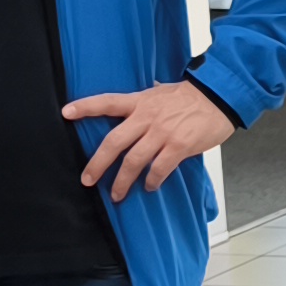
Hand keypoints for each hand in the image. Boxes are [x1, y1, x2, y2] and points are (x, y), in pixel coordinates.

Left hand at [65, 79, 237, 200]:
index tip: (66, 112)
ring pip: (134, 161)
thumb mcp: (163, 91)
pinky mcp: (179, 146)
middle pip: (114, 142)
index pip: (108, 102)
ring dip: (123, 181)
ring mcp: (162, 133)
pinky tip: (149, 186)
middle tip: (88, 180)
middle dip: (98, 164)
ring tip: (117, 194)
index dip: (86, 107)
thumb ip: (147, 101)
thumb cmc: (192, 96)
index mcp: (141, 101)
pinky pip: (159, 169)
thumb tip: (137, 102)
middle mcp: (147, 117)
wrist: (220, 96)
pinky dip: (152, 181)